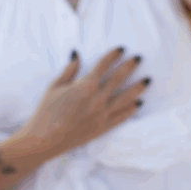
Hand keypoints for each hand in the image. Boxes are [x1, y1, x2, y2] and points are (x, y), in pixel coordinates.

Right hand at [22, 48, 149, 156]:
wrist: (43, 141)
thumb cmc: (45, 112)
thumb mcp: (55, 86)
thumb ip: (69, 70)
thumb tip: (77, 53)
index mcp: (85, 86)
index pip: (104, 65)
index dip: (113, 55)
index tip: (122, 48)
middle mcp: (97, 99)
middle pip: (119, 78)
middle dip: (130, 66)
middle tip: (139, 58)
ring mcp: (102, 114)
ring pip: (125, 98)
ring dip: (137, 88)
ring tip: (147, 80)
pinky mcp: (102, 128)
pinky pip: (121, 117)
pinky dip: (131, 109)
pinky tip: (139, 103)